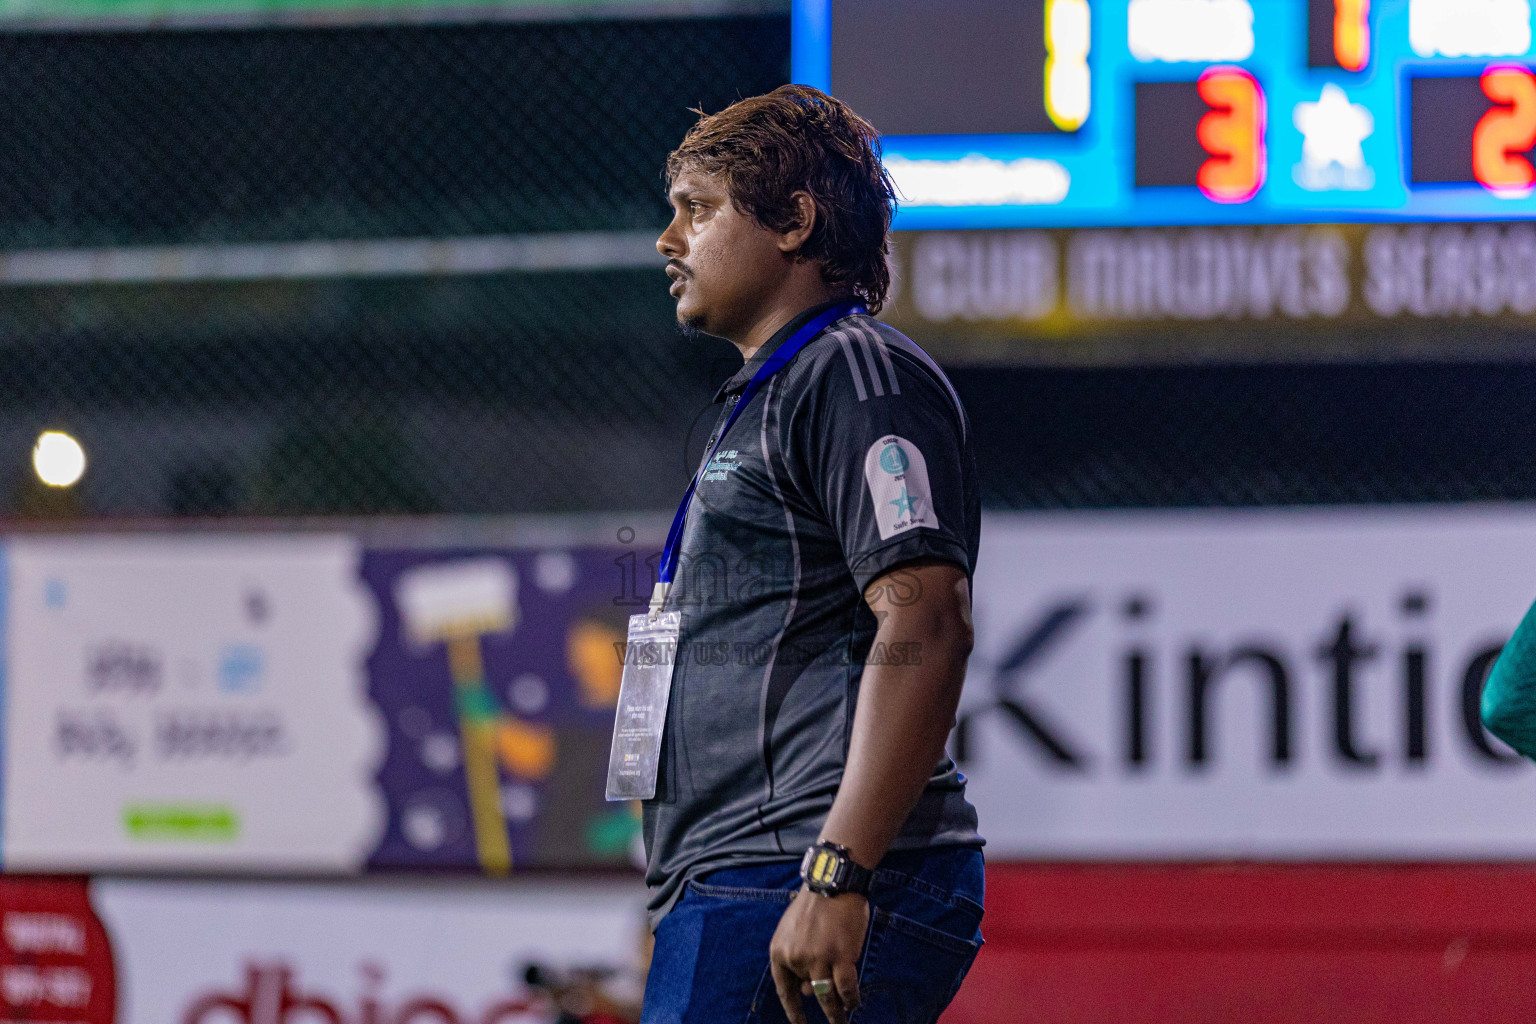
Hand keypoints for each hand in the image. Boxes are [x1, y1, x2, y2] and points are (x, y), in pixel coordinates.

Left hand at [768, 887, 869, 1023]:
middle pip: (809, 992)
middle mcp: (795, 958)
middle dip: (823, 1006)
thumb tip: (808, 991)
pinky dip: (851, 998)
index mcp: (779, 951)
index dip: (793, 1010)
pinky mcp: (841, 956)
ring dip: (837, 1013)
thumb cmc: (817, 905)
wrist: (833, 882)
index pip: (784, 990)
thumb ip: (797, 959)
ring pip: (827, 997)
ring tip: (842, 1022)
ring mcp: (818, 958)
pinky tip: (854, 1003)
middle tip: (834, 1021)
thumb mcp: (794, 930)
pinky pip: (846, 988)